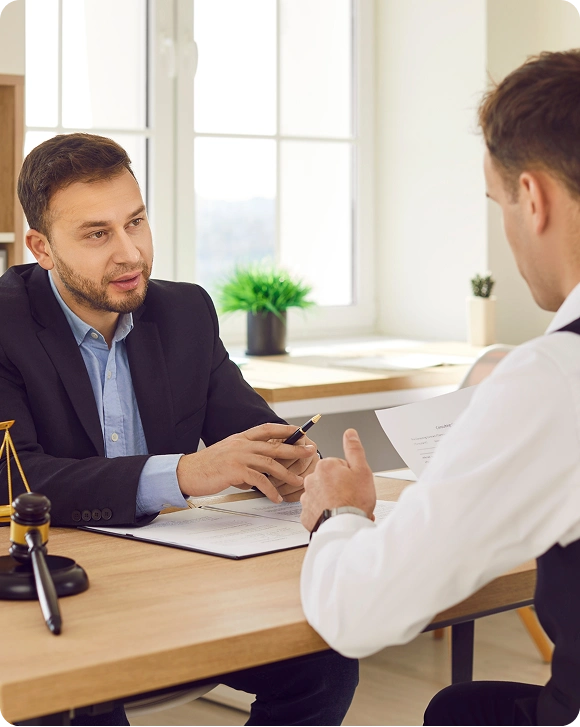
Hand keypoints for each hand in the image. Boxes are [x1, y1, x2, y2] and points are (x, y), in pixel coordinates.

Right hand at [176, 423, 316, 502]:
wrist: (188, 472)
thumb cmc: (207, 466)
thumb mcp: (227, 454)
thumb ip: (244, 457)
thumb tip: (257, 471)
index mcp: (240, 438)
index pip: (266, 429)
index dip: (284, 429)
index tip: (299, 430)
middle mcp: (242, 444)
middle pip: (274, 445)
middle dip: (295, 448)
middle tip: (310, 451)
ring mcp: (239, 456)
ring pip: (270, 463)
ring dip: (287, 474)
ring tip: (299, 481)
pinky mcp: (236, 471)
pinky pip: (259, 480)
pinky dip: (270, 490)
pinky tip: (276, 497)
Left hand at [300, 428, 375, 530]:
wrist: (345, 526)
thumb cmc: (354, 500)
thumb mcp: (361, 470)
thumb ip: (354, 449)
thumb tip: (349, 433)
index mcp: (325, 466)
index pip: (338, 465)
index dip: (349, 475)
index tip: (354, 484)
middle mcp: (311, 480)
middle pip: (328, 479)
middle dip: (339, 486)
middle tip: (351, 496)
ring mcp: (307, 497)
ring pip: (321, 494)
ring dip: (331, 499)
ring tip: (344, 508)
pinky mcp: (306, 514)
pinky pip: (315, 509)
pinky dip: (324, 512)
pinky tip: (335, 515)